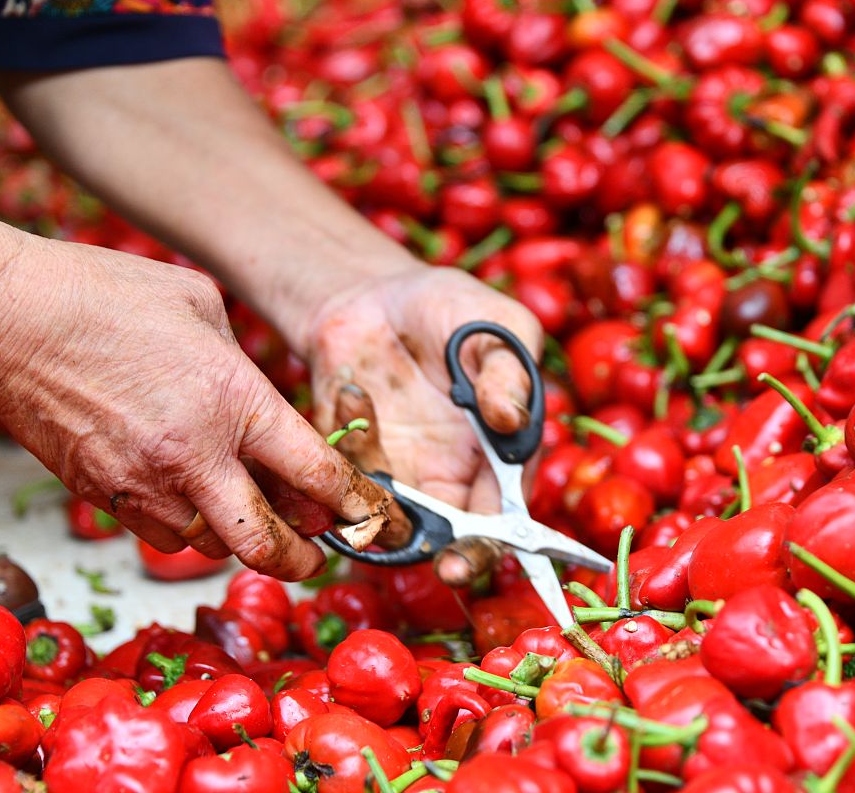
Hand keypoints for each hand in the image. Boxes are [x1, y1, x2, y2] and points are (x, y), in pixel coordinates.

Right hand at [0, 238, 393, 579]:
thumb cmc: (107, 296)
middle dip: (302, 560)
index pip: (315, 474)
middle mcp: (195, 458)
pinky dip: (188, 529)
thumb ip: (244, 366)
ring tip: (252, 517)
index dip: (351, 504)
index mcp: (235, 403)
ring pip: (211, 547)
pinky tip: (191, 500)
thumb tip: (262, 405)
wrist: (7, 319)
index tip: (365, 515)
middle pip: (266, 545)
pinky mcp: (102, 497)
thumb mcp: (203, 307)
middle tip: (315, 555)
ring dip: (240, 539)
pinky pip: (162, 536)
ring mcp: (144, 485)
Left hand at [303, 266, 542, 580]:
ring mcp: (398, 476)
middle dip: (445, 557)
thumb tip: (511, 418)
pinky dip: (347, 443)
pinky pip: (342, 485)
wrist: (374, 295)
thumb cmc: (450, 309)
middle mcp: (451, 478)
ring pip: (388, 522)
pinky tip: (353, 388)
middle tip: (434, 556)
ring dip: (377, 490)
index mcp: (498, 457)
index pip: (503, 520)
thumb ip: (509, 370)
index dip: (490, 548)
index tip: (469, 559)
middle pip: (450, 542)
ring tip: (368, 409)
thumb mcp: (496, 324)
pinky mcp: (350, 465)